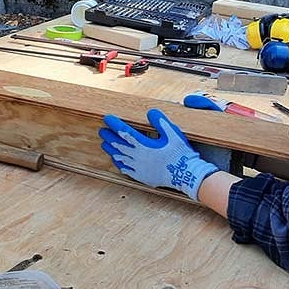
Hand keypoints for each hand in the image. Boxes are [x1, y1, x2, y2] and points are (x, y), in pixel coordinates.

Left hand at [98, 108, 218, 199]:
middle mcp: (138, 157)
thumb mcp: (173, 134)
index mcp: (144, 145)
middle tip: (102, 131)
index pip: (125, 132)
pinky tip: (117, 161)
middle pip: (119, 145)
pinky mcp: (142, 177)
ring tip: (105, 145)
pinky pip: (126, 170)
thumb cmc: (181, 154)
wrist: (186, 175)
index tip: (107, 118)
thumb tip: (150, 112)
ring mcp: (139, 168)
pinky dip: (119, 164)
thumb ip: (161, 122)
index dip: (114, 124)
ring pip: (120, 158)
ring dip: (111, 150)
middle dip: (109, 137)